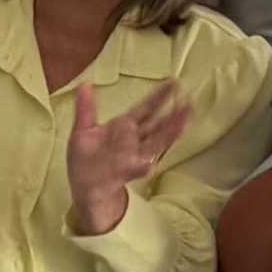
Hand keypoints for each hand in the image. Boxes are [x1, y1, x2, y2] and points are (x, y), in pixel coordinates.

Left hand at [65, 80, 195, 237]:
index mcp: (124, 127)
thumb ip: (85, 108)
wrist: (83, 188)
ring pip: (159, 140)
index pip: (145, 109)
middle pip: (158, 123)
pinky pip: (144, 162)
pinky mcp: (131, 170)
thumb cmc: (85, 160)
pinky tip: (162, 150)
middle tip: (189, 99)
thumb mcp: (82, 130)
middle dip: (174, 112)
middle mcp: (135, 140)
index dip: (158, 96)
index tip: (173, 83)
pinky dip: (151, 159)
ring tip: (187, 117)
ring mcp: (136, 155)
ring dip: (173, 130)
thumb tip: (85, 83)